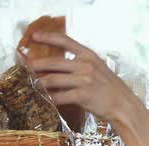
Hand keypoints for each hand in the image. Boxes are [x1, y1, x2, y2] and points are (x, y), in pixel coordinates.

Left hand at [28, 32, 143, 125]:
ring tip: (31, 85)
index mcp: (89, 56)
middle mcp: (85, 65)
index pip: (65, 41)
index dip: (48, 37)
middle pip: (53, 62)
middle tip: (25, 67)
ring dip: (39, 83)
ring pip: (53, 79)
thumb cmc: (112, 89)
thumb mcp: (99, 69)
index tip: (35, 37)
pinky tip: (44, 100)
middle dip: (36, 65)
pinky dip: (50, 99)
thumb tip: (62, 67)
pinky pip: (60, 96)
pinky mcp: (82, 95)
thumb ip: (83, 65)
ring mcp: (84, 80)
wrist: (124, 105)